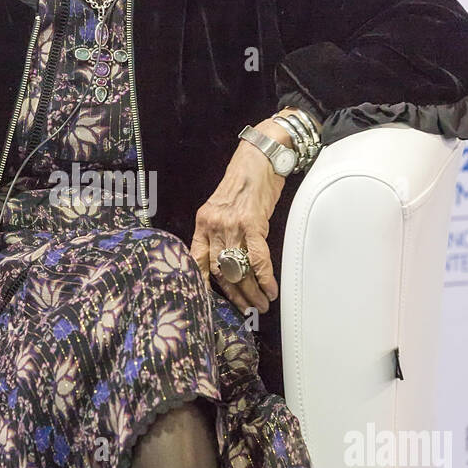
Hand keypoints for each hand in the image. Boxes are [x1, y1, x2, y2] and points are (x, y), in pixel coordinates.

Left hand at [190, 119, 294, 315]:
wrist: (259, 158)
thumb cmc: (243, 182)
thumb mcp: (221, 207)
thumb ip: (219, 232)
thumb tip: (227, 260)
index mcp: (203, 223)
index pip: (196, 261)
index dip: (204, 285)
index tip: (212, 303)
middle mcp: (213, 226)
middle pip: (220, 271)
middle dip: (234, 295)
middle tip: (245, 310)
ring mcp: (232, 226)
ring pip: (238, 269)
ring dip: (251, 292)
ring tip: (260, 305)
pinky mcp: (253, 224)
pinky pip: (257, 259)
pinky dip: (265, 278)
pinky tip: (270, 290)